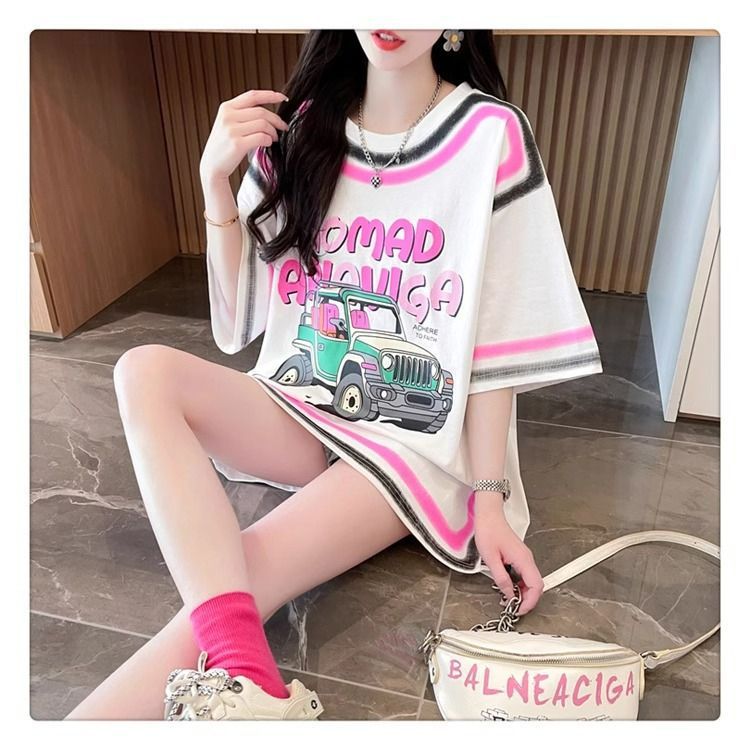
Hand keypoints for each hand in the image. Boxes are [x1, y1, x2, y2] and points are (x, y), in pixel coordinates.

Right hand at [199, 89, 289, 183]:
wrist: (212, 166)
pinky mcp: (237, 144)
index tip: (282, 98)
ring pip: (263, 124)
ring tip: (274, 138)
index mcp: (227, 108)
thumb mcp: (228, 124)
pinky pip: (262, 138)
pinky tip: (268, 143)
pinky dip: (269, 140)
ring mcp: (232, 130)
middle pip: (261, 111)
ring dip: (273, 132)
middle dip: (276, 120)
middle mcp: (228, 116)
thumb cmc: (224, 146)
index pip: (252, 96)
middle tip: (283, 127)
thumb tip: (269, 113)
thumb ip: (243, 114)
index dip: (270, 95)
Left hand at [473, 495, 543, 615]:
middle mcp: (527, 559)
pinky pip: (525, 574)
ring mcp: (525, 557)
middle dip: (527, 599)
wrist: (489, 515)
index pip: (536, 586)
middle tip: (513, 607)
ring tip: (509, 598)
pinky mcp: (520, 556)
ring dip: (523, 592)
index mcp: (523, 559)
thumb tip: (509, 594)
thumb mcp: (491, 558)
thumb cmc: (489, 531)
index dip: (530, 601)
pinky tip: (508, 586)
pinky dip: (519, 584)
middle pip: (536, 585)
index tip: (519, 609)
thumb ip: (501, 578)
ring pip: (531, 581)